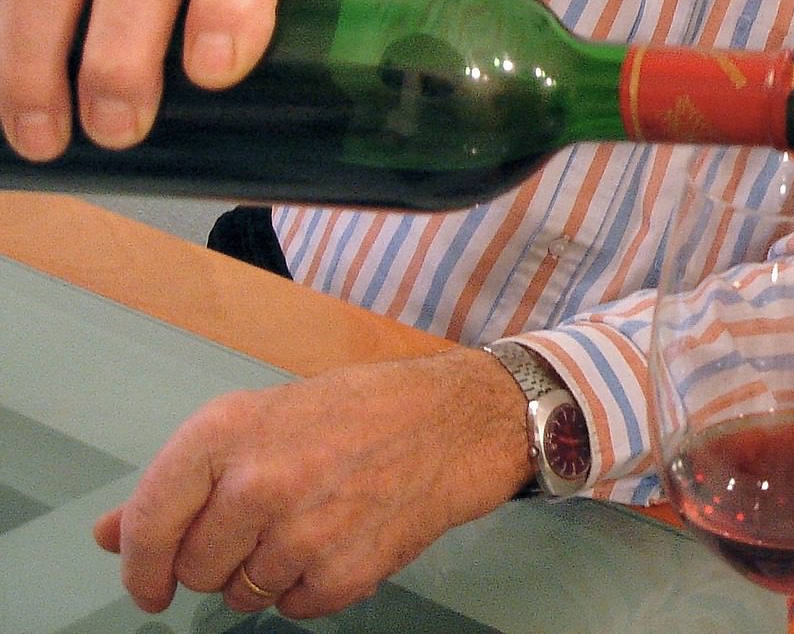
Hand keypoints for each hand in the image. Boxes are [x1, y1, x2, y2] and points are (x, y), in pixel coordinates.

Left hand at [92, 348, 532, 618]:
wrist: (460, 419)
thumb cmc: (363, 409)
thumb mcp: (263, 419)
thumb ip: (184, 479)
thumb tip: (110, 534)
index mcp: (226, 431)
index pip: (147, 524)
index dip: (140, 566)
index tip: (150, 586)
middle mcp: (257, 481)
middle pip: (195, 569)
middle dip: (219, 561)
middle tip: (264, 525)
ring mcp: (303, 531)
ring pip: (243, 595)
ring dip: (266, 574)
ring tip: (311, 525)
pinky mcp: (346, 571)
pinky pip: (295, 608)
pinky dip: (312, 586)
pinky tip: (340, 541)